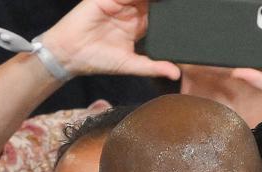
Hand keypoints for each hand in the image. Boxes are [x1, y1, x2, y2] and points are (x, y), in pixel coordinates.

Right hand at [42, 0, 180, 79]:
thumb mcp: (132, 65)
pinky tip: (145, 0)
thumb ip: (154, 66)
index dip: (172, 11)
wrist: (72, 54)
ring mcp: (119, 1)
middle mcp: (130, 10)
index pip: (160, 13)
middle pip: (152, 1)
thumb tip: (176, 74)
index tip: (189, 12)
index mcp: (138, 24)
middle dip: (165, 3)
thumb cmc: (99, 60)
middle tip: (187, 2)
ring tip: (176, 0)